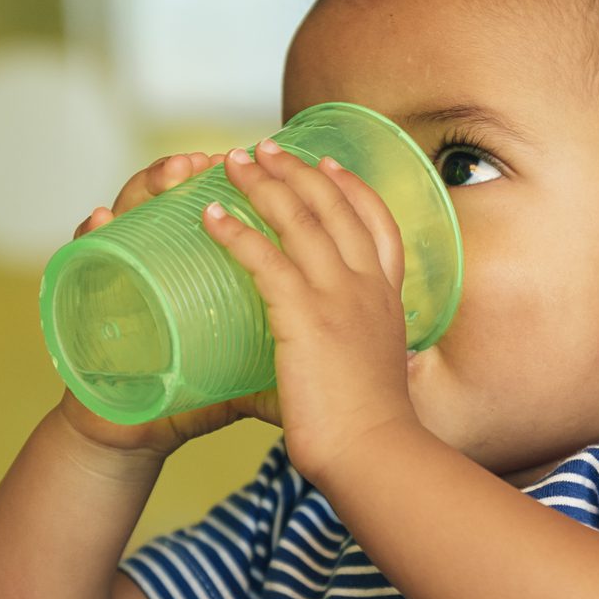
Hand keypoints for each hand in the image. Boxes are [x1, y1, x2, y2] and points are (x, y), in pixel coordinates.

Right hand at [55, 150, 281, 461]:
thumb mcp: (253, 374)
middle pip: (177, 192)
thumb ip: (292, 354)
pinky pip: (88, 255)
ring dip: (151, 184)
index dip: (249, 183)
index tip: (275, 164)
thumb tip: (348, 354)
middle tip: (221, 158)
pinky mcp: (91, 294)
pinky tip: (100, 219)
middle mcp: (163, 255)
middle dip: (203, 168)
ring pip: (133, 207)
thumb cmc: (194, 397)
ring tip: (176, 172)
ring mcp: (125, 268)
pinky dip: (91, 233)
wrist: (136, 432)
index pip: (224, 206)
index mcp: (203, 267)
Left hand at [202, 138, 419, 481]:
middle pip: (334, 207)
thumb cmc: (369, 428)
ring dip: (263, 185)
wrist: (372, 451)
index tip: (329, 165)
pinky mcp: (305, 315)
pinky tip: (211, 217)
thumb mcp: (373, 373)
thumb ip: (353, 354)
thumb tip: (334, 364)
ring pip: (298, 220)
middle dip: (297, 170)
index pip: (376, 224)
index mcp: (387, 299)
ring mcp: (339, 297)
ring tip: (231, 163)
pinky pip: (264, 258)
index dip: (351, 188)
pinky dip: (236, 232)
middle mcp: (368, 287)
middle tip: (265, 147)